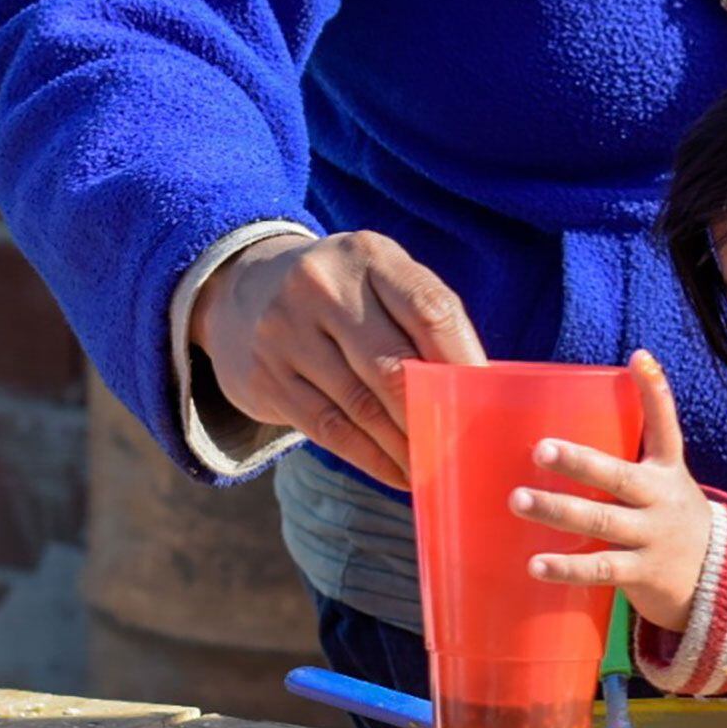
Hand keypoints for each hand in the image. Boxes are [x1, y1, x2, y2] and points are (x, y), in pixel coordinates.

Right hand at [189, 231, 485, 488]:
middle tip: (461, 448)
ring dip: (404, 447)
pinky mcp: (264, 377)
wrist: (242, 291)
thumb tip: (479, 388)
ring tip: (435, 469)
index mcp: (367, 254)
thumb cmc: (340, 295)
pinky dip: (371, 459)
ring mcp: (285, 332)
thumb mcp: (377, 279)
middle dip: (432, 415)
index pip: (428, 308)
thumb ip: (422, 318)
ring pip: (361, 407)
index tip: (484, 399)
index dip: (462, 359)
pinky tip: (398, 473)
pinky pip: (329, 429)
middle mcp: (321, 286)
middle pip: (393, 366)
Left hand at [508, 351, 710, 632]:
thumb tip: (555, 435)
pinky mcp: (642, 572)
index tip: (639, 358)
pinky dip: (567, 567)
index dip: (655, 391)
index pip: (665, 426)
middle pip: (618, 475)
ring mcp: (653, 536)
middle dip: (579, 461)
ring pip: (602, 520)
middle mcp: (662, 499)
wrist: (718, 583)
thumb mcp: (662, 485)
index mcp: (666, 471)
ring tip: (518, 500)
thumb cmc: (668, 522)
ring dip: (558, 510)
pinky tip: (535, 564)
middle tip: (539, 449)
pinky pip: (600, 567)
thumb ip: (621, 465)